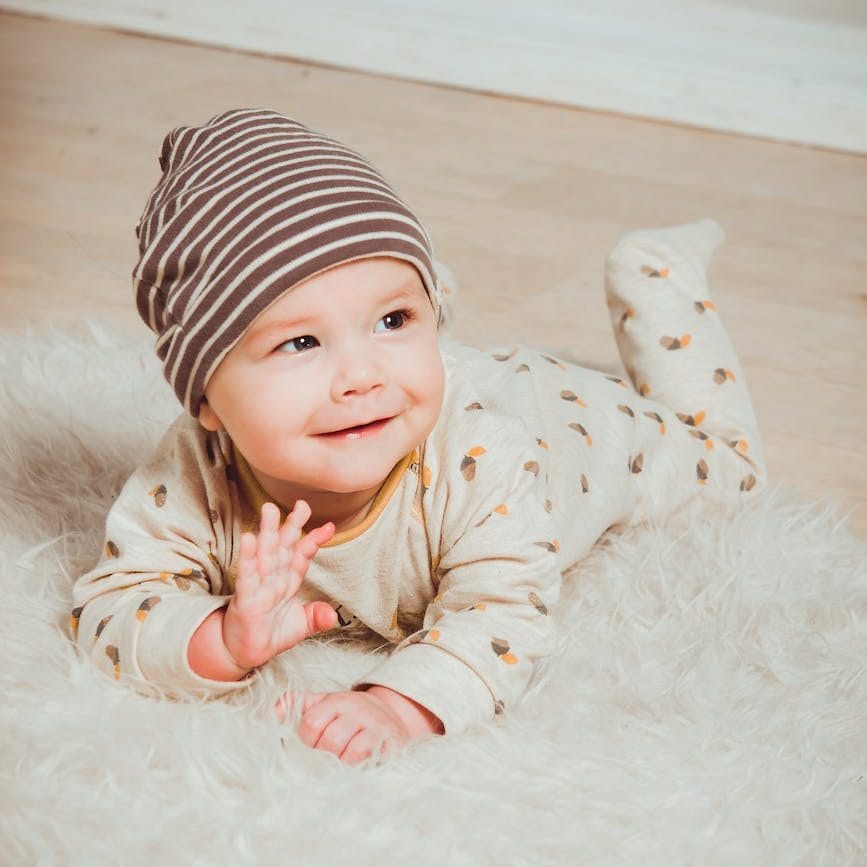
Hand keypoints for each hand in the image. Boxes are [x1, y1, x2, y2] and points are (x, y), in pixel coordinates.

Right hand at [222, 500, 335, 670]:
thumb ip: (317, 618)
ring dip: (268, 532)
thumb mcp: (301, 626)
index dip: (314, 540)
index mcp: (288, 581)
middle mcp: (274, 578)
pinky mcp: (245, 598)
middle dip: (292, 525)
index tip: (329, 526)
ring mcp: (259, 586)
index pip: (302, 556)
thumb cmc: (270, 635)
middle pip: (283, 547)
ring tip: (270, 509)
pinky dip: (248, 557)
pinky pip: (247, 575)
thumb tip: (334, 616)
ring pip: (265, 554)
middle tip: (301, 504)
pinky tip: (249, 538)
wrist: (244, 654)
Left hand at [277, 687, 442, 764]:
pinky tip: (357, 768)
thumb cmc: (349, 715)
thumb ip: (297, 704)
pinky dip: (361, 766)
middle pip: (331, 740)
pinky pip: (374, 759)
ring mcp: (376, 727)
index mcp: (336, 701)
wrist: (391, 715)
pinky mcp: (392, 743)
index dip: (307, 740)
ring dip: (344, 763)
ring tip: (342, 763)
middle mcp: (357, 710)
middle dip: (325, 755)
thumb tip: (274, 712)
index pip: (311, 723)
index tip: (313, 745)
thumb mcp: (324, 704)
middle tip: (327, 758)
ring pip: (354, 751)